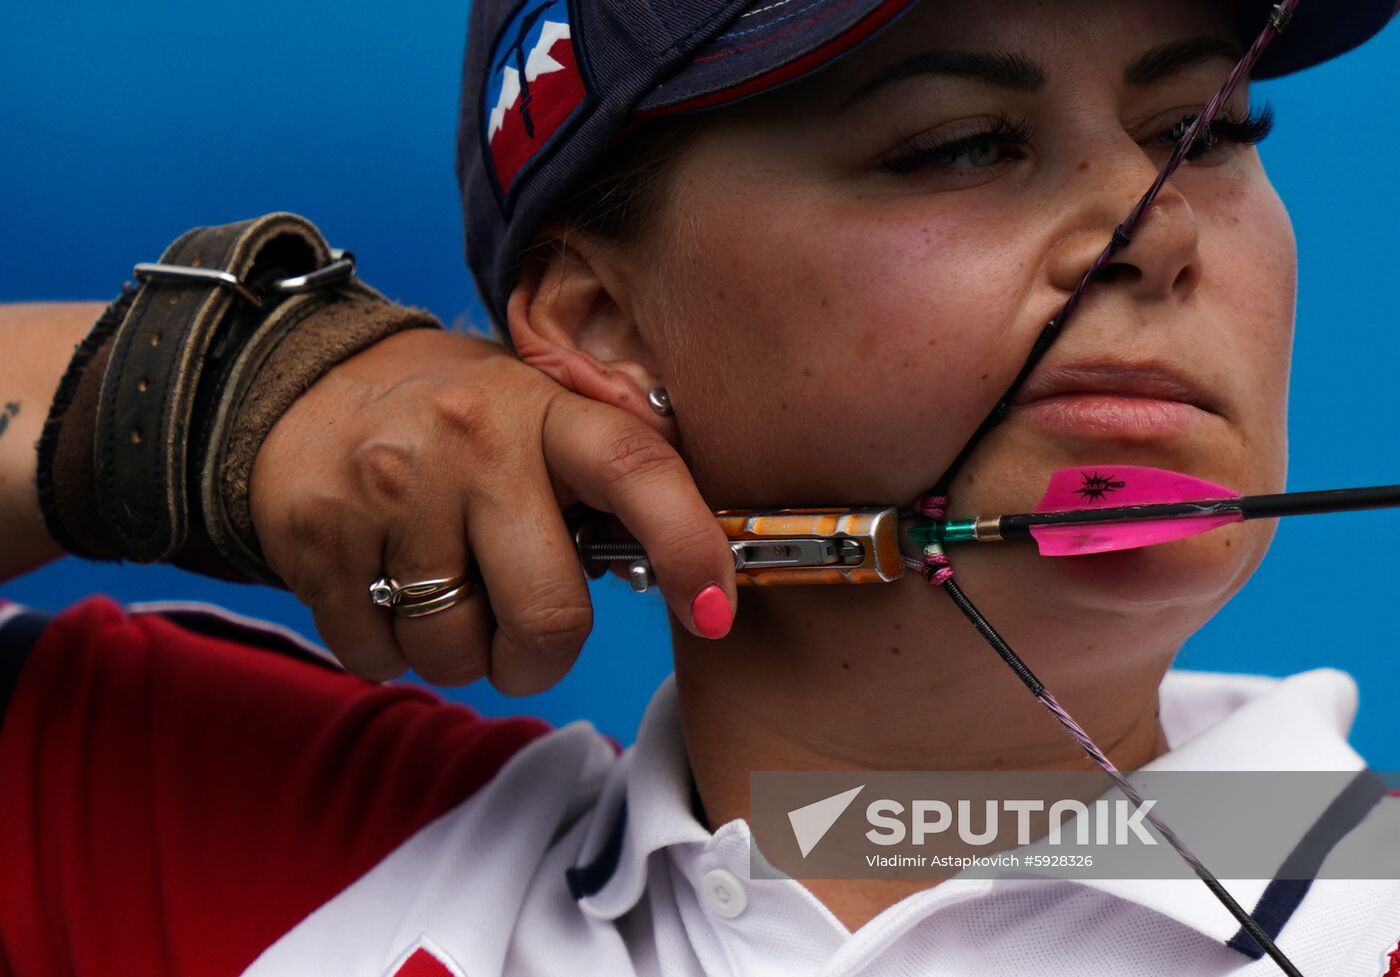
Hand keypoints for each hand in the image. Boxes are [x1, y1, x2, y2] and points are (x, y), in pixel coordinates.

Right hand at [249, 328, 735, 691]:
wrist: (304, 383)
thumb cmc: (454, 421)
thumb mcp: (535, 414)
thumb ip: (598, 482)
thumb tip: (681, 580)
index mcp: (543, 409)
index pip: (636, 472)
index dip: (690, 548)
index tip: (716, 612)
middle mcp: (470, 443)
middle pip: (547, 615)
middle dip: (543, 658)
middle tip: (526, 636)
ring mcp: (389, 491)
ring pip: (454, 653)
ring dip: (459, 653)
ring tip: (443, 590)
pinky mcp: (319, 538)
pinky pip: (377, 657)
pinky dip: (390, 650)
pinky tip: (386, 589)